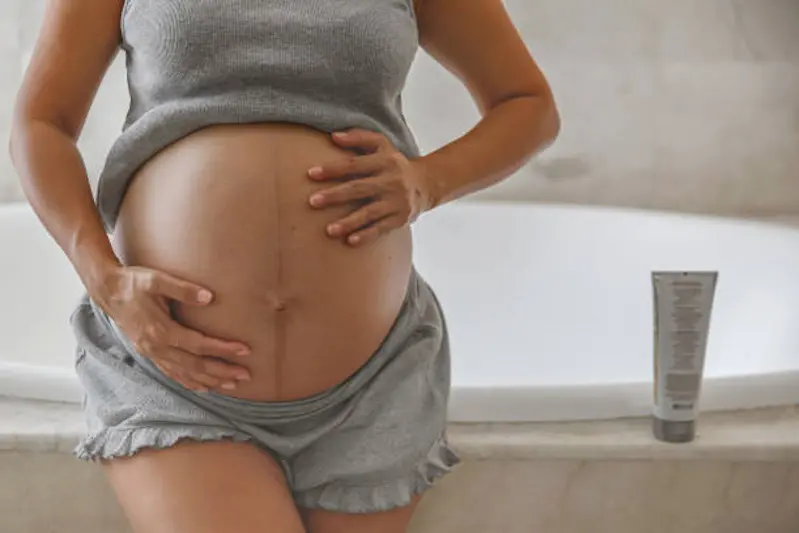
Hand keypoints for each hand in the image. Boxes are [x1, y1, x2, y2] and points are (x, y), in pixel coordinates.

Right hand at [90, 265, 251, 392]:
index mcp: (161, 331)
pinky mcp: (150, 353)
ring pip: (185, 374)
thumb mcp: (156, 279)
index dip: (223, 349)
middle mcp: (157, 347)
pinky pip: (173, 374)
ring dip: (210, 381)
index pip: (199, 345)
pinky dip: (190, 382)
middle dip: (222, 372)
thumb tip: (209, 297)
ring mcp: (152, 353)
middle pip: (195, 366)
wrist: (108, 290)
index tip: (245, 350)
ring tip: (233, 385)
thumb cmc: (134, 282)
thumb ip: (183, 288)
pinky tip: (204, 387)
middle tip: (247, 375)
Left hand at [306, 129, 433, 246]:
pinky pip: (381, 228)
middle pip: (359, 188)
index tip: (311, 174)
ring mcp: (397, 202)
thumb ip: (358, 137)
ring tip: (328, 230)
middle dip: (335, 196)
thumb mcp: (381, 144)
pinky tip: (350, 241)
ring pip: (370, 212)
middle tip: (312, 202)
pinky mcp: (400, 219)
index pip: (355, 164)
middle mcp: (392, 181)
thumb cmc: (393, 163)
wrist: (425, 184)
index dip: (333, 169)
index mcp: (385, 161)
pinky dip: (366, 235)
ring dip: (349, 222)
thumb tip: (333, 136)